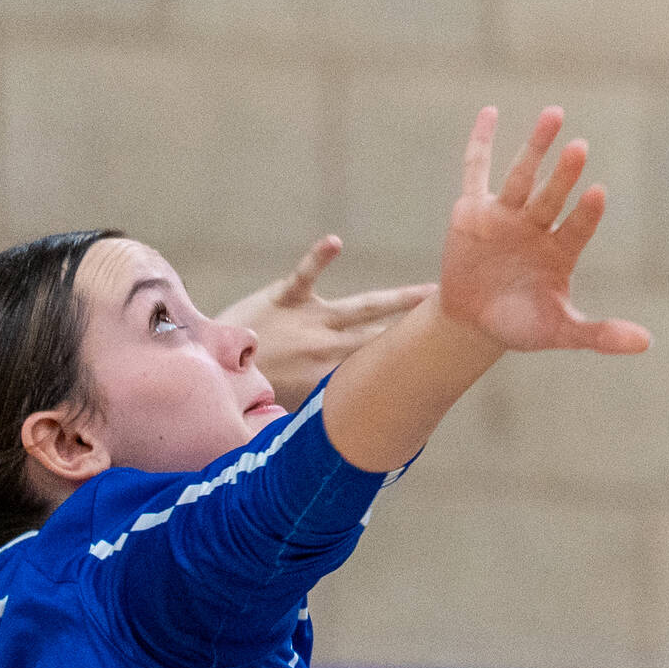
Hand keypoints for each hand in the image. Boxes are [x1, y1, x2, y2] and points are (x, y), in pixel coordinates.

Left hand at [215, 236, 435, 409]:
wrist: (210, 373)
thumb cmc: (251, 391)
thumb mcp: (293, 407)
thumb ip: (325, 406)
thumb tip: (352, 426)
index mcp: (332, 375)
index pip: (380, 363)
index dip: (411, 357)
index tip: (446, 353)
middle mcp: (329, 346)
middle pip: (385, 334)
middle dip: (421, 327)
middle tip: (458, 319)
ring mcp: (308, 320)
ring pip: (363, 307)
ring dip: (398, 299)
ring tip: (431, 289)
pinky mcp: (283, 297)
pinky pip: (305, 275)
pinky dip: (319, 257)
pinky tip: (336, 241)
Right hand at [439, 106, 650, 353]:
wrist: (473, 323)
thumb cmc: (520, 325)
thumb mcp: (558, 333)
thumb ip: (598, 334)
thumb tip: (646, 344)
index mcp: (561, 250)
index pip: (578, 227)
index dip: (586, 213)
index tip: (597, 194)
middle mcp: (536, 225)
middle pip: (551, 197)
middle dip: (563, 175)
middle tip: (579, 150)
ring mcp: (506, 215)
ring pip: (521, 177)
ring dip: (536, 147)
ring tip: (555, 115)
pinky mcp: (473, 212)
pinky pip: (476, 172)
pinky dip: (480, 143)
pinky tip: (490, 112)